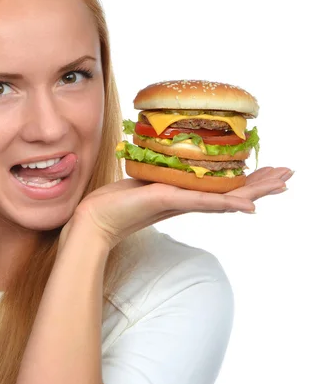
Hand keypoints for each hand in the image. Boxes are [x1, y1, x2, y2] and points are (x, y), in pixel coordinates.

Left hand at [67, 166, 293, 251]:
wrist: (94, 219)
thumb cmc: (115, 202)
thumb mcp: (143, 182)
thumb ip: (159, 176)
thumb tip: (165, 164)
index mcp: (183, 194)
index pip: (222, 187)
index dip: (247, 181)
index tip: (270, 172)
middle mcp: (186, 200)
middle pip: (232, 193)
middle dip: (261, 184)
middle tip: (289, 176)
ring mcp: (180, 203)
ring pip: (225, 198)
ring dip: (255, 191)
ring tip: (281, 184)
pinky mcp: (168, 201)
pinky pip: (204, 202)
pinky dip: (227, 204)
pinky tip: (248, 205)